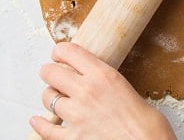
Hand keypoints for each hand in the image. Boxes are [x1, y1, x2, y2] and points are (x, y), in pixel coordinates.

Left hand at [30, 42, 174, 139]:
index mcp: (102, 75)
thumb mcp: (125, 86)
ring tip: (57, 99)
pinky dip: (40, 124)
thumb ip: (104, 79)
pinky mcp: (71, 137)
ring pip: (47, 98)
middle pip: (50, 72)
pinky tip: (38, 120)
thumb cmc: (145, 120)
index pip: (68, 52)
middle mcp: (86, 91)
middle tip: (54, 75)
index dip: (60, 52)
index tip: (59, 55)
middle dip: (50, 73)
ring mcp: (76, 115)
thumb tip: (89, 78)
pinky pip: (46, 128)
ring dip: (51, 97)